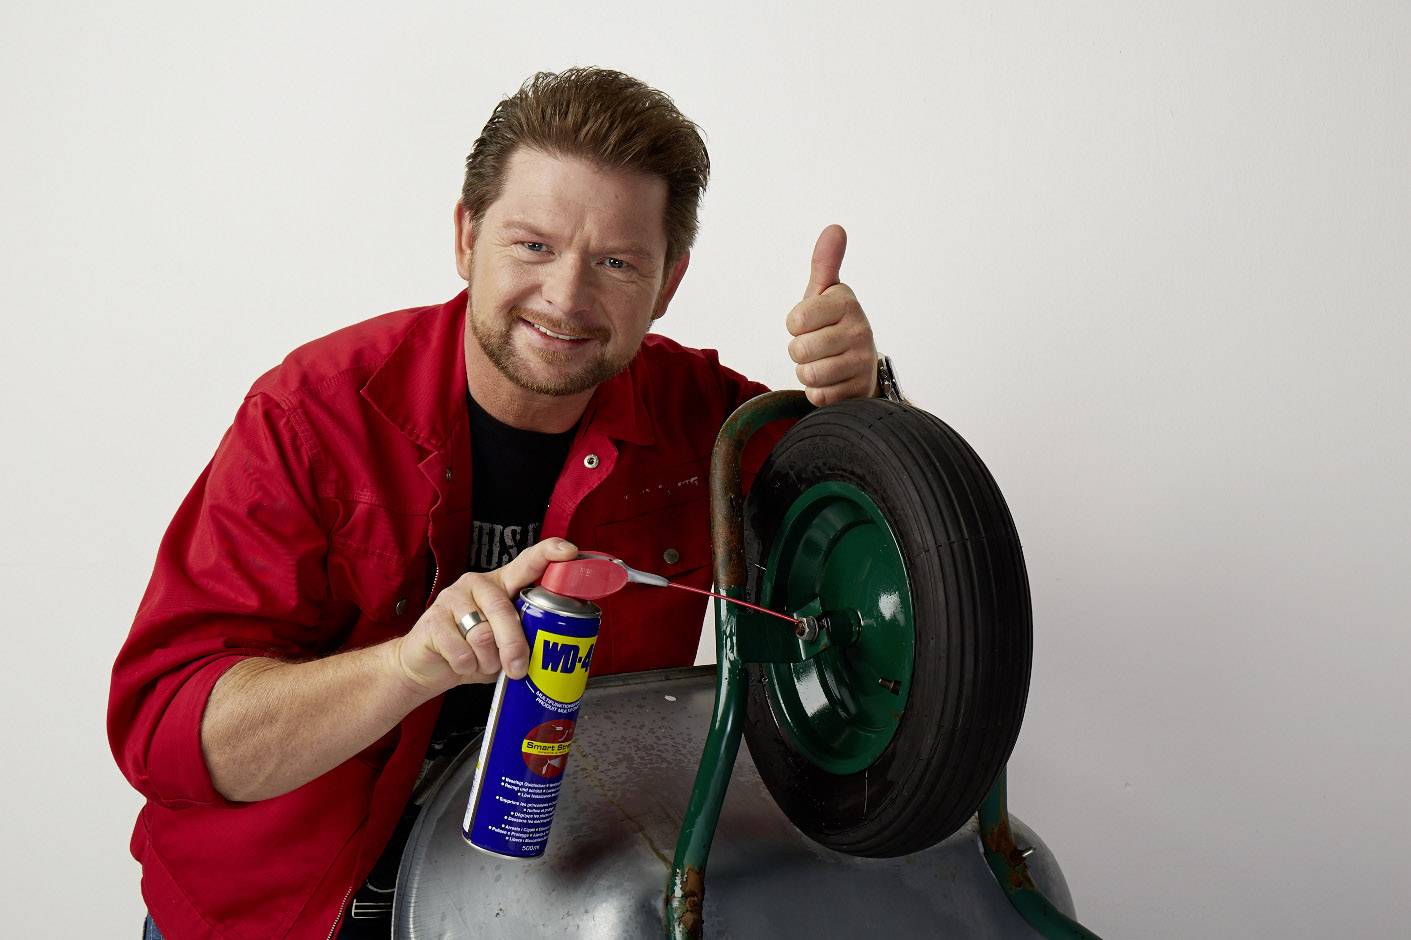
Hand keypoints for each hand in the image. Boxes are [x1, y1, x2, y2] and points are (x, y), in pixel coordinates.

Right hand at [392, 538, 579, 693]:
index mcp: (502, 584)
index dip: (548, 554)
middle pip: (504, 611)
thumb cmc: (473, 651)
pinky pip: (461, 651)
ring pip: (482, 636)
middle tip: (519, 669)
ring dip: (487, 661)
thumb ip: (523, 638)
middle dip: (514, 645)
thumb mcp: (504, 643)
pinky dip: (467, 667)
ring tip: (482, 664)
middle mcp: (477, 583)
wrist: (427, 665)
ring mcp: (453, 598)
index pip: (528, 561)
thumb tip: (548, 652)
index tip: (569, 552)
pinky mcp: (433, 619)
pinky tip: (461, 664)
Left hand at [786, 224, 878, 405]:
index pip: (795, 321)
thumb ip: (825, 263)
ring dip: (808, 372)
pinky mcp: (859, 390)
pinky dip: (819, 392)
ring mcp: (862, 362)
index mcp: (846, 302)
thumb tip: (835, 228)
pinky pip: (819, 396)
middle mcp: (860, 330)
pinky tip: (832, 380)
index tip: (810, 323)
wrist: (860, 365)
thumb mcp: (825, 293)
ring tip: (823, 362)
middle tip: (816, 346)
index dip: (795, 326)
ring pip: (809, 374)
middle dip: (800, 352)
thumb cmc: (833, 324)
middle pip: (800, 350)